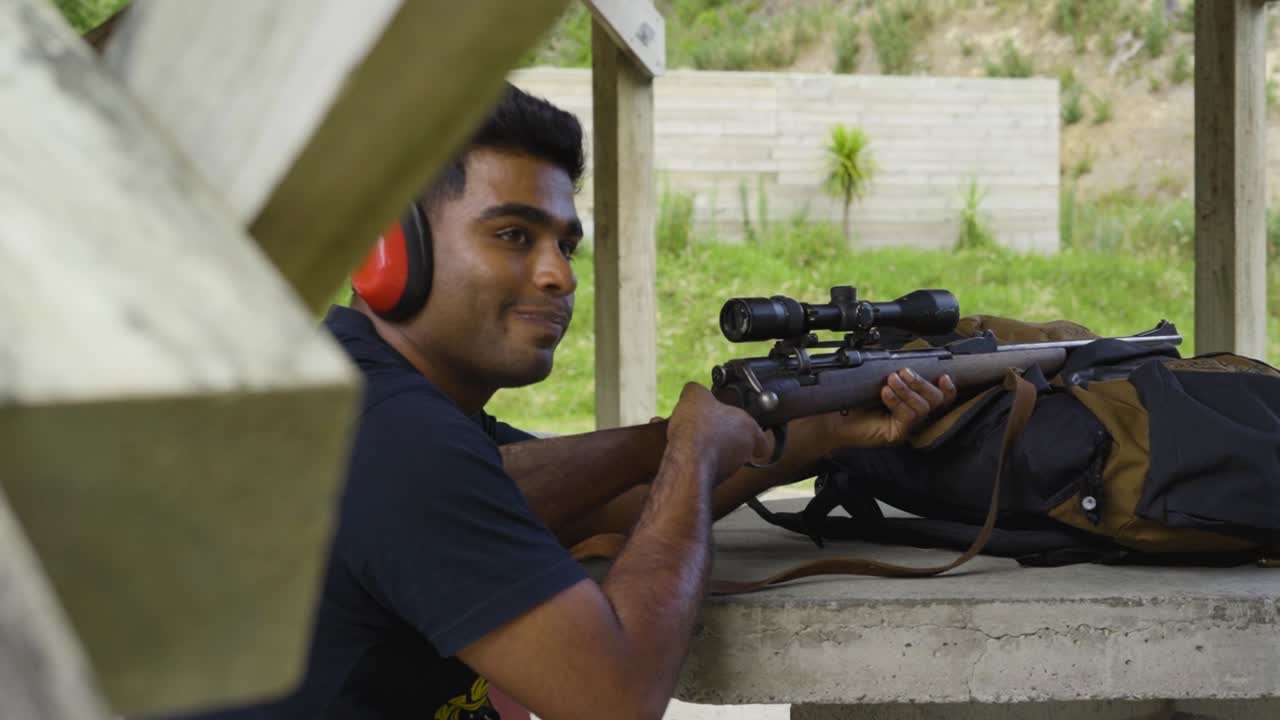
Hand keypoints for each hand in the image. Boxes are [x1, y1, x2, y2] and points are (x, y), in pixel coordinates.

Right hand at [666, 383, 769, 480]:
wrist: (686, 461)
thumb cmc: (699, 428)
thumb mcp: (696, 395)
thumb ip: (698, 390)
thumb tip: (693, 391)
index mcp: (749, 428)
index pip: (762, 437)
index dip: (753, 432)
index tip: (745, 431)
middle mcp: (743, 452)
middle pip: (738, 444)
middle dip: (721, 436)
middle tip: (706, 427)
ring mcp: (729, 469)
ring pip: (721, 456)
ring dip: (706, 447)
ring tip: (688, 437)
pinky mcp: (712, 479)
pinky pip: (704, 466)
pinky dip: (694, 459)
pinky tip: (680, 449)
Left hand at [816, 369, 956, 449]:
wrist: (832, 418)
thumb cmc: (853, 399)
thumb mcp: (876, 380)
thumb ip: (891, 370)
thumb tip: (900, 357)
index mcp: (914, 401)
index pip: (942, 397)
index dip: (948, 387)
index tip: (943, 375)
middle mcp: (914, 416)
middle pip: (936, 400)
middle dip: (922, 383)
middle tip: (904, 372)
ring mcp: (906, 427)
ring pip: (923, 408)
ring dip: (908, 390)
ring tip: (890, 381)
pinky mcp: (896, 435)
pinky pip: (908, 417)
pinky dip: (897, 401)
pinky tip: (885, 393)